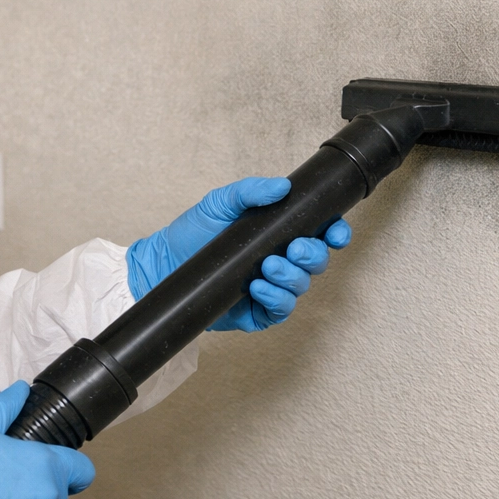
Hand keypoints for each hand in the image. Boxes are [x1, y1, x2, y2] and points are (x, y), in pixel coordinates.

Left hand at [126, 176, 351, 331]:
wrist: (163, 265)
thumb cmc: (192, 233)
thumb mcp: (219, 203)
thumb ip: (250, 191)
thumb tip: (282, 186)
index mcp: (278, 233)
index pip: (320, 234)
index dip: (334, 233)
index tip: (334, 232)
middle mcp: (280, 260)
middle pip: (317, 261)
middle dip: (312, 255)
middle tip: (293, 249)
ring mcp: (271, 288)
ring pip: (302, 287)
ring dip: (290, 277)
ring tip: (266, 267)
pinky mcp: (257, 312)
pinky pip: (281, 310)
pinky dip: (275, 298)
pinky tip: (257, 287)